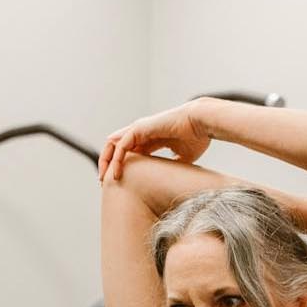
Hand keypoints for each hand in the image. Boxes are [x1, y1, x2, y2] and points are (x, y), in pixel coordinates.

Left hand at [100, 101, 215, 184]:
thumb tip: (173, 180)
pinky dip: (116, 160)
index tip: (118, 184)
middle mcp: (141, 132)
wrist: (202, 123)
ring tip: (104, 180)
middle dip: (108, 165)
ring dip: (106, 162)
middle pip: (116, 148)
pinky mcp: (139, 128)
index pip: (128, 153)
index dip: (121, 167)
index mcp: (150, 138)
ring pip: (113, 145)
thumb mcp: (183, 157)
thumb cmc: (197, 137)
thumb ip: (174, 165)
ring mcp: (138, 129)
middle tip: (105, 183)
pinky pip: (121, 146)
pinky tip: (115, 174)